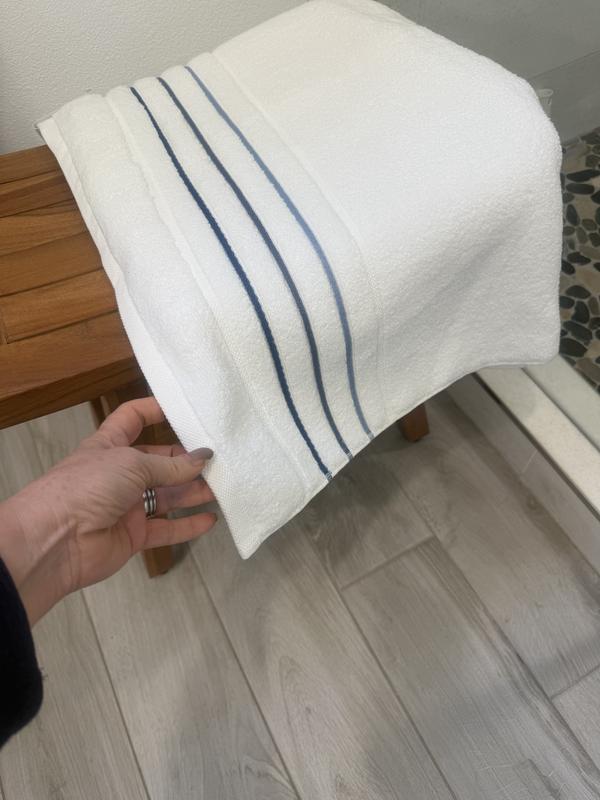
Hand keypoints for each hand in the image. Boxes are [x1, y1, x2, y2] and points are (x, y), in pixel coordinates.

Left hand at [0, 397, 216, 624]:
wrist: (56, 541)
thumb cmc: (88, 487)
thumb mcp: (131, 464)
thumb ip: (171, 465)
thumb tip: (204, 458)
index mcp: (110, 445)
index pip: (132, 419)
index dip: (155, 411)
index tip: (186, 410)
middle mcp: (119, 473)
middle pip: (158, 461)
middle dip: (187, 459)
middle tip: (220, 458)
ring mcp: (127, 506)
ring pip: (167, 496)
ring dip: (194, 491)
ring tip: (225, 486)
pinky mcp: (133, 535)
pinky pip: (166, 528)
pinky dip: (188, 525)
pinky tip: (211, 520)